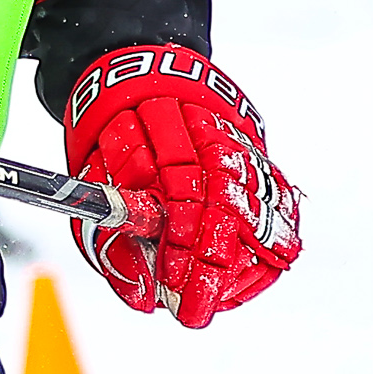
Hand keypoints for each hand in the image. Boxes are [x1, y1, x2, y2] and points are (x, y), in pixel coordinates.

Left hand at [62, 47, 304, 327]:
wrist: (142, 64)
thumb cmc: (110, 135)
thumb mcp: (91, 180)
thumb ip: (112, 237)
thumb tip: (143, 299)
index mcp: (157, 121)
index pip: (183, 191)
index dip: (182, 246)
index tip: (172, 290)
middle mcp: (208, 126)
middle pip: (227, 200)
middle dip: (213, 264)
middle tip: (196, 309)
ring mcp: (240, 138)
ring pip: (260, 202)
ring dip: (243, 261)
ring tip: (219, 299)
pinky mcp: (260, 152)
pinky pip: (280, 201)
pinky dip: (271, 243)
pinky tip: (251, 275)